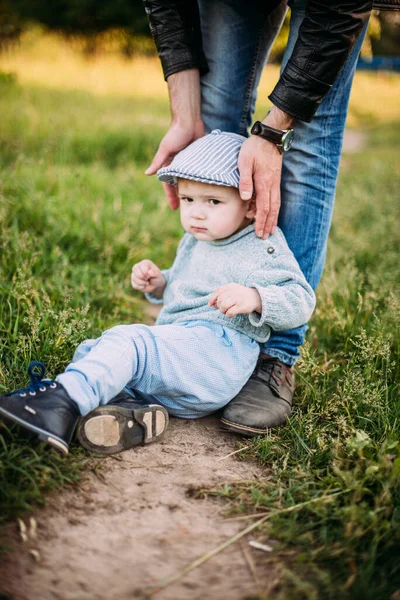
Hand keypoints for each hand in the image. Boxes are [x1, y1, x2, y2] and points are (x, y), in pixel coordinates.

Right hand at [131, 260, 165, 296]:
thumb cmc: (156, 277)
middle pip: (136, 271)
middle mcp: (138, 266)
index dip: (146, 273)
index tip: (150, 275)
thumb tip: (149, 272)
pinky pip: (134, 285)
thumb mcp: (158, 275)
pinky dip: (141, 287)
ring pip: (134, 278)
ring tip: (147, 282)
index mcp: (145, 263)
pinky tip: (144, 285)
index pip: (142, 266)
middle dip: (143, 277)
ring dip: (142, 283)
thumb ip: (155, 273)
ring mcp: (134, 273)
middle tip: (148, 279)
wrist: (154, 284)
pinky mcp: (133, 281)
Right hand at [145, 69, 204, 209]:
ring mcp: (188, 162)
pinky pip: (198, 172)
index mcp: (169, 164)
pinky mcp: (198, 158)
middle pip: (179, 185)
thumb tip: (147, 174)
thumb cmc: (175, 133)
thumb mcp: (166, 149)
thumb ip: (158, 161)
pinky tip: (206, 188)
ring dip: (191, 190)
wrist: (189, 120)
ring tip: (197, 202)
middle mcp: (178, 165)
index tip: (174, 208)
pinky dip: (200, 180)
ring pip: (189, 180)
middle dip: (181, 197)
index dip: (171, 197)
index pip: (169, 185)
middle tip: (186, 209)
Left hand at [208, 283, 261, 317]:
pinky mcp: (242, 306)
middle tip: (223, 309)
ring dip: (223, 311)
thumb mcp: (231, 292)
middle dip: (219, 306)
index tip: (210, 305)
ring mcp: (238, 298)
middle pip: (220, 300)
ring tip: (226, 311)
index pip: (218, 291)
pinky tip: (230, 314)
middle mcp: (234, 291)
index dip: (212, 299)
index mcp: (230, 286)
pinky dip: (228, 314)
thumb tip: (211, 304)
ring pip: (223, 306)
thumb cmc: (240, 296)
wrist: (256, 298)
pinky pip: (230, 312)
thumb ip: (221, 296)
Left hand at [238, 106, 294, 238]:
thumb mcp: (245, 162)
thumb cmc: (255, 148)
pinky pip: (275, 198)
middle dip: (268, 224)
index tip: (259, 233)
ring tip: (271, 230)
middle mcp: (272, 186)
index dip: (261, 222)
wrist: (270, 137)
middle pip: (271, 210)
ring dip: (273, 219)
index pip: (263, 208)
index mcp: (264, 183)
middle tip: (265, 237)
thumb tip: (246, 198)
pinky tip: (271, 214)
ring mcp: (275, 183)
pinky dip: (274, 209)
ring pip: (275, 205)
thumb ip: (245, 180)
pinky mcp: (275, 180)